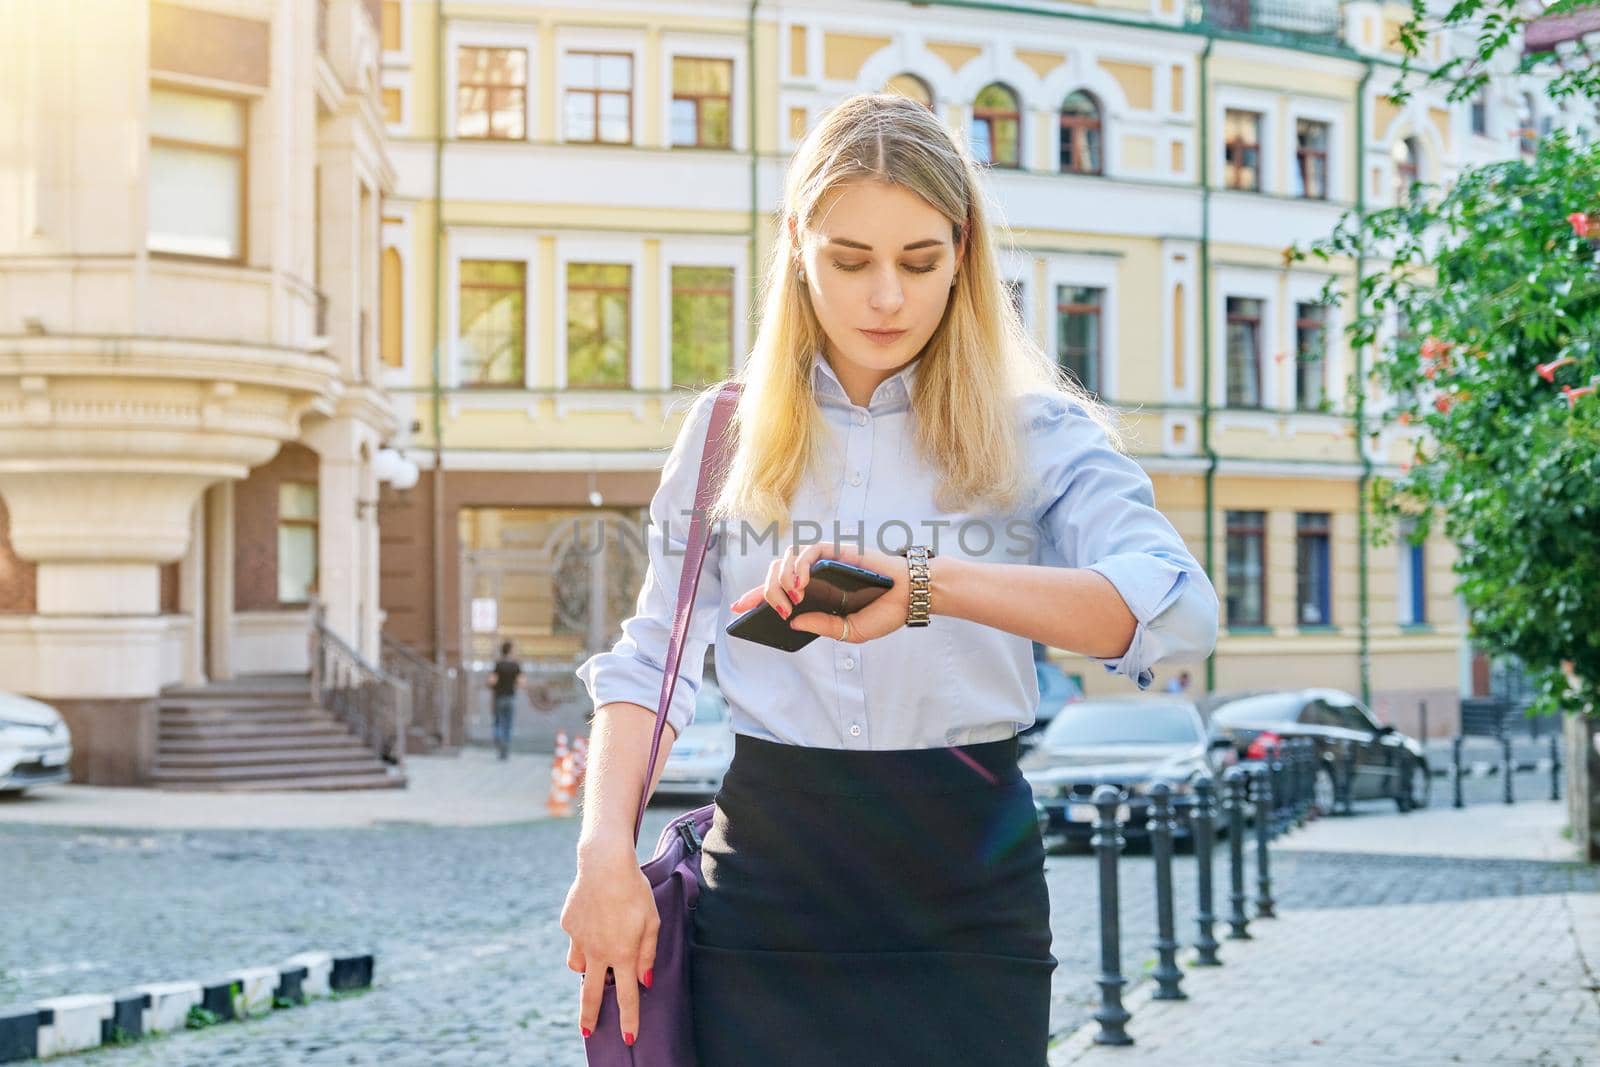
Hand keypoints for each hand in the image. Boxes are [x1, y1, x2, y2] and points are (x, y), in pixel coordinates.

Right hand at [560, 840, 657, 1045]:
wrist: (604, 863)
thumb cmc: (635, 891)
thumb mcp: (652, 921)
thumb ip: (648, 953)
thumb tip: (644, 980)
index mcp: (623, 953)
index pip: (627, 996)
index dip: (629, 1019)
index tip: (630, 1038)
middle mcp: (599, 951)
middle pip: (592, 994)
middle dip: (590, 1016)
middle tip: (587, 1031)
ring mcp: (579, 939)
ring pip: (579, 965)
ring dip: (588, 966)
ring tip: (598, 951)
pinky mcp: (568, 924)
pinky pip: (575, 938)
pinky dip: (583, 934)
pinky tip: (594, 914)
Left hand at [728, 540, 910, 643]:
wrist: (911, 597)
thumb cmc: (883, 613)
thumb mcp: (850, 631)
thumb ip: (823, 627)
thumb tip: (793, 622)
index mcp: (814, 596)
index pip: (776, 593)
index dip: (752, 598)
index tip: (735, 609)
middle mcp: (814, 577)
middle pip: (775, 576)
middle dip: (766, 593)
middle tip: (778, 610)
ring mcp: (823, 563)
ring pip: (786, 560)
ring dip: (781, 580)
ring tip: (791, 599)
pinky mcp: (836, 551)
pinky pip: (808, 551)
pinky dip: (799, 566)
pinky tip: (801, 584)